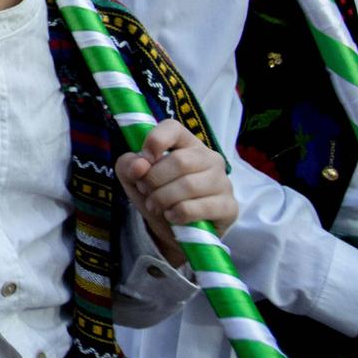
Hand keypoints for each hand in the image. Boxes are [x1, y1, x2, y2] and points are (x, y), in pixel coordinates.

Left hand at [118, 119, 238, 263]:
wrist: (176, 230)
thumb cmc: (157, 194)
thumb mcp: (134, 178)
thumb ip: (129, 165)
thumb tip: (140, 165)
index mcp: (187, 143)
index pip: (173, 128)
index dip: (154, 141)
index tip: (143, 160)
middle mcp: (210, 158)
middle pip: (179, 161)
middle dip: (154, 179)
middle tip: (145, 190)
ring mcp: (223, 182)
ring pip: (188, 185)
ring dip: (163, 198)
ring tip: (154, 206)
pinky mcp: (229, 207)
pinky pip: (198, 208)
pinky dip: (178, 214)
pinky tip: (172, 216)